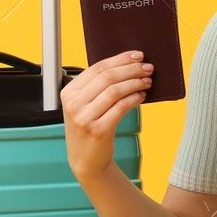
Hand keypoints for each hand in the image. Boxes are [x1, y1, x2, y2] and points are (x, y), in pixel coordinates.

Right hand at [61, 50, 150, 181]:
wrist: (86, 160)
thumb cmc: (89, 129)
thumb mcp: (84, 106)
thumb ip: (96, 87)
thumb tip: (126, 65)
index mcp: (68, 93)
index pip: (97, 68)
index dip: (120, 59)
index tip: (138, 56)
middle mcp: (74, 104)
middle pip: (108, 77)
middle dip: (131, 69)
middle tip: (148, 68)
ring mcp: (84, 118)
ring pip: (115, 90)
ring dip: (135, 83)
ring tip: (147, 81)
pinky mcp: (98, 130)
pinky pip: (121, 107)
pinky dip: (134, 98)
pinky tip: (142, 95)